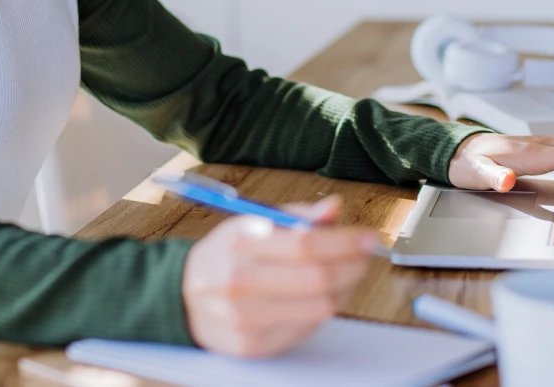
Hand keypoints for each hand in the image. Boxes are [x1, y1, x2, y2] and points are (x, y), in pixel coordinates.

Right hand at [181, 196, 377, 357]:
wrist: (184, 297)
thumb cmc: (226, 256)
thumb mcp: (252, 222)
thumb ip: (296, 216)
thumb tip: (334, 208)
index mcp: (239, 245)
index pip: (305, 244)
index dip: (346, 241)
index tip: (368, 237)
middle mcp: (239, 283)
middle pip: (317, 278)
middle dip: (354, 265)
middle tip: (366, 256)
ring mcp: (245, 319)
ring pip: (319, 307)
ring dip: (345, 289)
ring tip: (347, 274)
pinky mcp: (253, 345)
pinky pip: (307, 328)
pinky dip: (323, 309)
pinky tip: (323, 295)